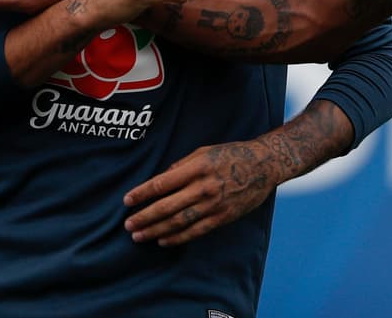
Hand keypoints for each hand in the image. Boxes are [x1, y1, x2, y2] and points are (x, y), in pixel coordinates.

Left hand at [123, 138, 276, 245]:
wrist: (264, 165)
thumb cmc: (232, 154)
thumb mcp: (205, 151)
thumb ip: (182, 165)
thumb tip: (161, 179)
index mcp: (197, 167)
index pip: (162, 183)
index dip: (142, 193)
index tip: (127, 200)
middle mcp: (204, 187)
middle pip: (167, 206)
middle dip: (144, 217)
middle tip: (128, 225)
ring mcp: (214, 204)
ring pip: (178, 222)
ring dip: (156, 230)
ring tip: (139, 236)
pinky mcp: (222, 217)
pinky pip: (195, 231)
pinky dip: (177, 237)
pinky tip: (163, 240)